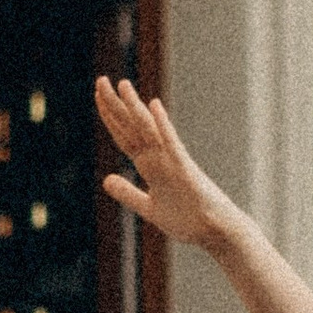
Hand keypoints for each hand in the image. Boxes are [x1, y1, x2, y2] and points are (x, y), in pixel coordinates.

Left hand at [95, 81, 245, 250]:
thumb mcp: (149, 208)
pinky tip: (154, 106)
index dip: (110, 118)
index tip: (97, 97)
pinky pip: (171, 144)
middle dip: (115, 105)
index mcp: (150, 166)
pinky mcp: (185, 169)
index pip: (124, 137)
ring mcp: (172, 161)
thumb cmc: (188, 219)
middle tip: (100, 80)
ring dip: (135, 107)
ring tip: (122, 85)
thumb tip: (106, 179)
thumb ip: (128, 193)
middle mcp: (159, 158)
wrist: (215, 232)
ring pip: (148, 130)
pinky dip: (162, 125)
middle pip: (132, 128)